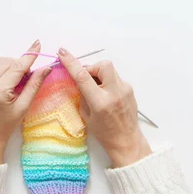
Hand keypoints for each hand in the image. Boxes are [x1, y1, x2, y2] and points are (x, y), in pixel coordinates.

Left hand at [0, 40, 51, 164]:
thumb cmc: (7, 123)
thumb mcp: (24, 106)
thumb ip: (34, 84)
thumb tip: (46, 68)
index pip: (17, 67)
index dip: (29, 55)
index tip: (37, 44)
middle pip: (9, 61)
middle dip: (20, 66)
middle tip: (25, 79)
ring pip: (0, 60)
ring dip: (11, 65)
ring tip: (14, 80)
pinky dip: (0, 65)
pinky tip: (5, 76)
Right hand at [58, 48, 151, 167]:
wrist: (127, 141)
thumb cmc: (104, 133)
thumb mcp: (86, 115)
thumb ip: (82, 95)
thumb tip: (77, 79)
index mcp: (100, 102)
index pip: (83, 76)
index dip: (71, 63)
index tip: (63, 52)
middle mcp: (114, 93)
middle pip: (103, 65)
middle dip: (92, 67)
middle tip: (86, 77)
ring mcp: (125, 90)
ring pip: (109, 69)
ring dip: (99, 74)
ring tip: (95, 88)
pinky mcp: (129, 89)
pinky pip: (114, 77)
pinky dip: (106, 81)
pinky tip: (104, 93)